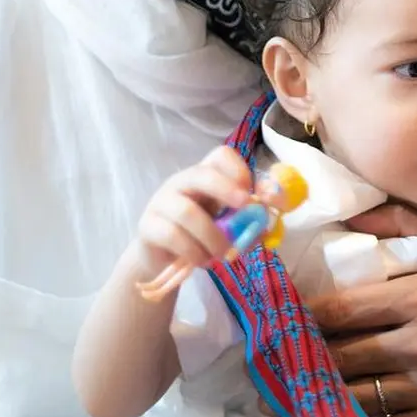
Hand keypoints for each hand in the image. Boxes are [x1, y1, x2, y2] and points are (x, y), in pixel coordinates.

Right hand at [134, 146, 250, 273]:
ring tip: (222, 254)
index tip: (250, 196)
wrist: (165, 261)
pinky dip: (193, 251)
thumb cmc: (202, 237)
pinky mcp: (147, 227)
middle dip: (225, 188)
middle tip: (244, 206)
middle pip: (201, 174)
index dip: (239, 171)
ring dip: (212, 236)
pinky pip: (171, 235)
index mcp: (205, 177)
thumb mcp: (228, 226)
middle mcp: (181, 183)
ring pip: (187, 212)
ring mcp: (160, 203)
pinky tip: (201, 260)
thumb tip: (268, 216)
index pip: (220, 156)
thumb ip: (248, 219)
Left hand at [307, 203, 416, 416]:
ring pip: (358, 392)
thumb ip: (404, 222)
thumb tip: (353, 215)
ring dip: (328, 386)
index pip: (344, 309)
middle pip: (343, 354)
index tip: (286, 310)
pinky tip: (344, 408)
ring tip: (304, 378)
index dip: (306, 312)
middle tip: (286, 347)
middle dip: (310, 351)